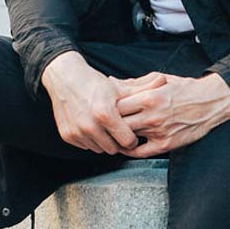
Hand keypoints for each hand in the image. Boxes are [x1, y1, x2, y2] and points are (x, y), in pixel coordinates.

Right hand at [41, 53, 162, 154]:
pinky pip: (86, 146)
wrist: (65, 79)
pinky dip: (90, 140)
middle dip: (118, 141)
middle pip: (114, 149)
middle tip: (118, 130)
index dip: (132, 137)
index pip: (128, 141)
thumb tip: (164, 80)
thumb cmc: (95, 83)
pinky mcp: (67, 135)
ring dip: (104, 142)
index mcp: (106, 114)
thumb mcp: (120, 87)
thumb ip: (142, 88)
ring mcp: (77, 132)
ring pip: (99, 149)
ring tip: (105, 127)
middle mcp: (90, 126)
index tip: (132, 131)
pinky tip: (93, 127)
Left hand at [111, 71, 229, 157]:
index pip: (117, 106)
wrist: (210, 102)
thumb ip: (135, 83)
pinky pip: (140, 152)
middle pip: (119, 123)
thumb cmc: (185, 88)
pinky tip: (125, 146)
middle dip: (110, 123)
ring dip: (117, 136)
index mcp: (149, 97)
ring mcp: (159, 131)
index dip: (108, 108)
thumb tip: (112, 82)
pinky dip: (129, 150)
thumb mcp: (160, 79)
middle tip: (103, 123)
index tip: (104, 108)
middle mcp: (152, 115)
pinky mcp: (166, 144)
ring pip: (127, 137)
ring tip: (111, 134)